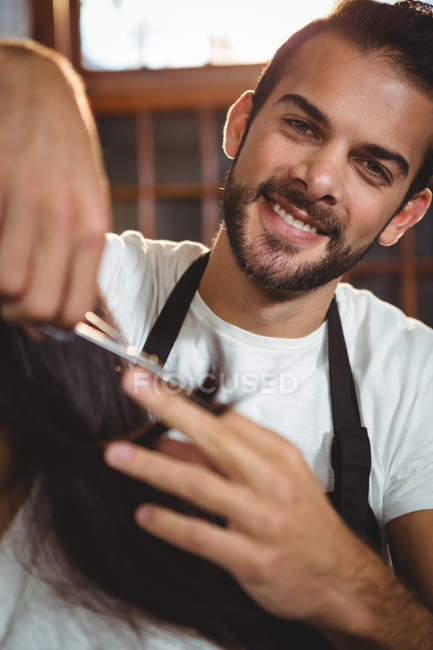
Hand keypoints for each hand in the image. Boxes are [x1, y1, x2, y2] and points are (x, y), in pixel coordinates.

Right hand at [0, 42, 109, 326]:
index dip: (51, 325)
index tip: (39, 317)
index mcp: (92, 228)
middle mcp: (62, 217)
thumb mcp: (88, 204)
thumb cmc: (64, 153)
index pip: (73, 309)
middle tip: (11, 299)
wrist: (36, 87)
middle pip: (37, 305)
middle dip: (17, 314)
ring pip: (5, 284)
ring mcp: (23, 198)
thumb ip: (78, 259)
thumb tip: (62, 316)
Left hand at [105, 369, 377, 632]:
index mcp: (278, 456)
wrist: (339, 577)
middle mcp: (271, 481)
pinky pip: (203, 538)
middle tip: (135, 388)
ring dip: (155, 467)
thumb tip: (172, 441)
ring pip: (201, 486)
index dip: (185, 400)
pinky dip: (171, 524)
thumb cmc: (303, 521)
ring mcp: (262, 520)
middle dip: (170, 409)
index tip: (152, 383)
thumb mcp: (275, 478)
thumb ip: (225, 458)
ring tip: (117, 455)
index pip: (227, 418)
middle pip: (214, 438)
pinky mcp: (253, 559)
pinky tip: (144, 514)